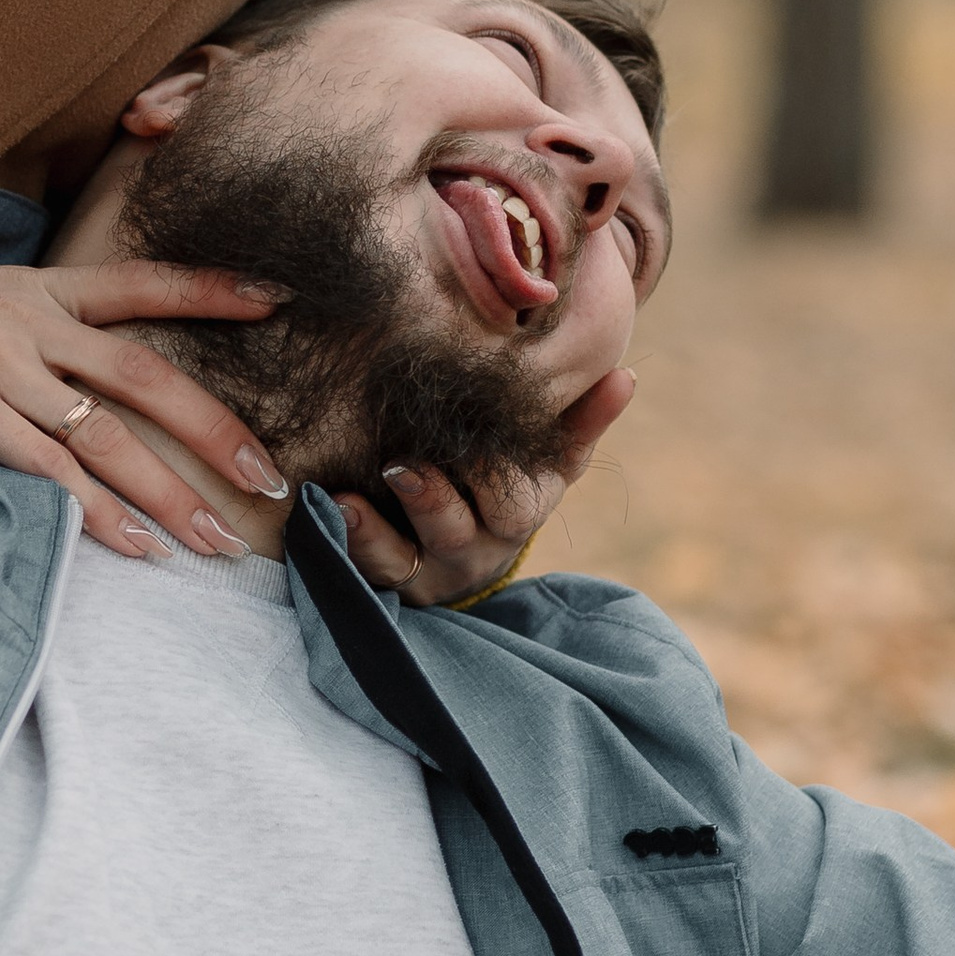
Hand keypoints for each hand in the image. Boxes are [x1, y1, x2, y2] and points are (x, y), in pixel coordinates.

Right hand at [0, 264, 287, 556]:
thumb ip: (30, 329)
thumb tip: (83, 376)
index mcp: (36, 289)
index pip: (139, 282)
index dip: (210, 289)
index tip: (275, 300)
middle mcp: (28, 324)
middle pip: (145, 378)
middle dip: (214, 431)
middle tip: (266, 477)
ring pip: (108, 439)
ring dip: (168, 496)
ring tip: (213, 542)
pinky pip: (50, 474)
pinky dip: (99, 516)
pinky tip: (137, 546)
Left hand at [334, 365, 635, 606]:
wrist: (459, 542)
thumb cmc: (510, 478)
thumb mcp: (549, 454)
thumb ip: (582, 418)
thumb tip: (625, 376)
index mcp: (520, 514)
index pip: (515, 503)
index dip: (492, 476)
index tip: (470, 439)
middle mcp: (476, 549)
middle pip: (460, 534)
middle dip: (433, 500)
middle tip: (404, 463)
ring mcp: (427, 570)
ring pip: (405, 562)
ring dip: (378, 530)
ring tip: (352, 496)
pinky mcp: (384, 579)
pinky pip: (363, 571)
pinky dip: (347, 541)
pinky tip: (329, 508)